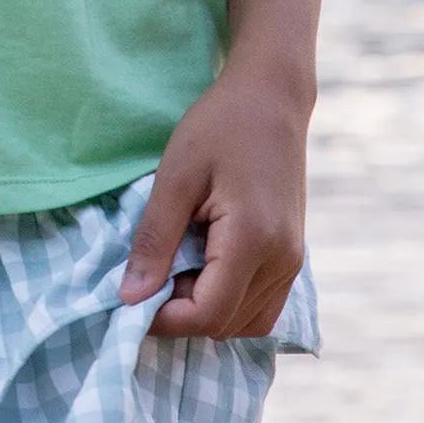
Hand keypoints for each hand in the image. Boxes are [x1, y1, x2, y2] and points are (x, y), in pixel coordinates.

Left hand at [120, 64, 308, 339]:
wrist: (271, 97)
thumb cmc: (219, 127)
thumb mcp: (175, 178)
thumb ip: (155, 241)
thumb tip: (130, 298)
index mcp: (254, 240)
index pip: (208, 314)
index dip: (165, 319)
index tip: (132, 295)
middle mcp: (283, 260)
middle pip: (228, 325)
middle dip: (183, 315)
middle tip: (151, 275)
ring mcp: (293, 260)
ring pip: (248, 322)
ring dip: (207, 311)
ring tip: (177, 268)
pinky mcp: (293, 254)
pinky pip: (262, 304)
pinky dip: (230, 302)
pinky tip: (203, 268)